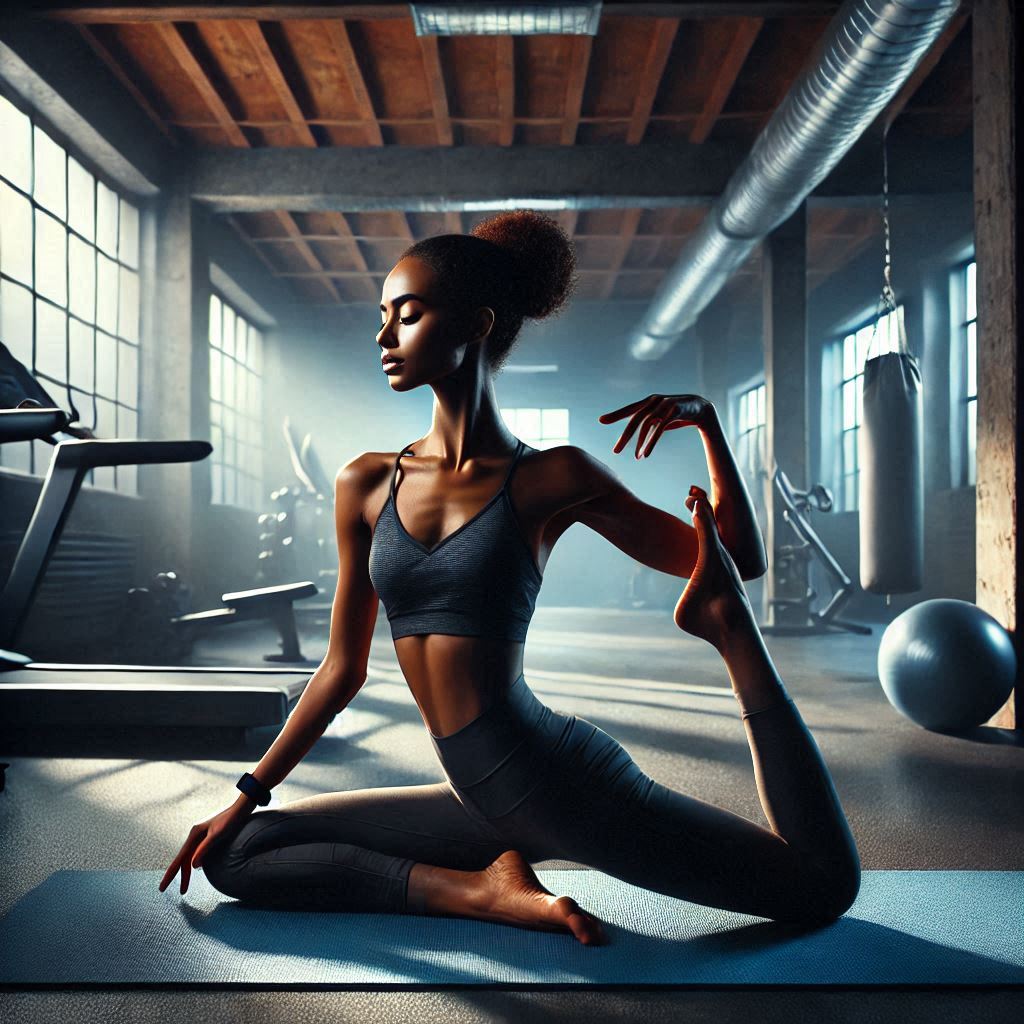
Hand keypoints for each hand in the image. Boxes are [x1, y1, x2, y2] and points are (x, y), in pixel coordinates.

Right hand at [158, 800, 253, 894]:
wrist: (241, 809)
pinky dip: (192, 866)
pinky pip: (195, 855)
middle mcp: (194, 836)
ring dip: (186, 873)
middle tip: (174, 892)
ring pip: (188, 858)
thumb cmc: (230, 820)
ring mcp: (200, 837)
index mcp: (194, 835)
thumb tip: (192, 866)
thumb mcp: (218, 835)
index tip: (161, 888)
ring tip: (184, 889)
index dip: (170, 875)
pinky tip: (193, 871)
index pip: (179, 859)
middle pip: (182, 860)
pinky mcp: (206, 838)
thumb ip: (205, 849)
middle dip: (177, 877)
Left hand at [598, 394, 714, 458]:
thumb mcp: (659, 417)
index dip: (615, 415)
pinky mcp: (674, 411)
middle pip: (635, 420)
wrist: (700, 408)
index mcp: (648, 402)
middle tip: (616, 451)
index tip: (601, 420)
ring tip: (635, 457)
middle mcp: (654, 401)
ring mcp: (664, 405)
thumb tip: (636, 434)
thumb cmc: (676, 413)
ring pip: (647, 424)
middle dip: (625, 436)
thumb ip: (647, 422)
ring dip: (640, 443)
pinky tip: (646, 453)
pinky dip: (651, 441)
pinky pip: (660, 428)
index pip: (629, 410)